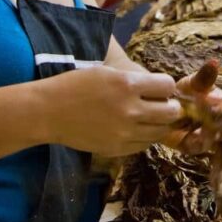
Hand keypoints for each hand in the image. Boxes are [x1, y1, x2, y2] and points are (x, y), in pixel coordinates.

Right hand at [42, 67, 181, 156]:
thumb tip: (162, 87)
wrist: (49, 112)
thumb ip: (136, 80)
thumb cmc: (76, 85)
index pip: (168, 86)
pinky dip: (145, 137)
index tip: (159, 87)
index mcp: (128, 84)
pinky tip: (135, 129)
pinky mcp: (118, 148)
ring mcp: (125, 132)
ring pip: (161, 131)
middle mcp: (131, 109)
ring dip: (159, 123)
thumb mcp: (108, 72)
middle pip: (171, 112)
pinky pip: (145, 144)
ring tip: (148, 118)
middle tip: (161, 104)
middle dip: (170, 106)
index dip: (166, 86)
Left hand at [165, 60, 221, 154]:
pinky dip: (186, 136)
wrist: (163, 112)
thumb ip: (204, 77)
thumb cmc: (185, 93)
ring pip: (211, 138)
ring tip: (187, 116)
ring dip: (197, 128)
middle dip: (215, 123)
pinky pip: (195, 146)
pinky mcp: (200, 149)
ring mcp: (216, 139)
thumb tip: (215, 62)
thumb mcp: (193, 83)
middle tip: (197, 109)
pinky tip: (182, 128)